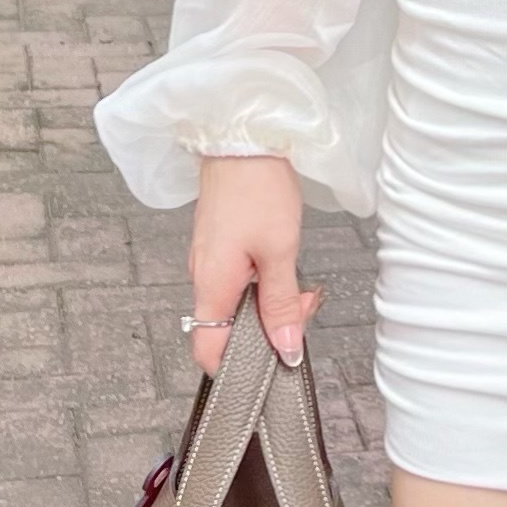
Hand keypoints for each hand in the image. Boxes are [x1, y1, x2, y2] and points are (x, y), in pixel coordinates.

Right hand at [188, 154, 320, 367]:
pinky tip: (283, 268)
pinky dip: (263, 283)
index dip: (237, 368)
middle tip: (304, 305)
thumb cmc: (257, 189)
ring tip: (301, 285)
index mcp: (212, 286)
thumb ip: (281, 303)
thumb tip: (285, 348)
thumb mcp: (280, 251)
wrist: (241, 139)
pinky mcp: (218, 246)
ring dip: (271, 303)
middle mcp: (203, 278)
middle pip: (228, 330)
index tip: (276, 357)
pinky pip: (237, 282)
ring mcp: (209, 261)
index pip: (207, 351)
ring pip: (237, 304)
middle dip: (269, 328)